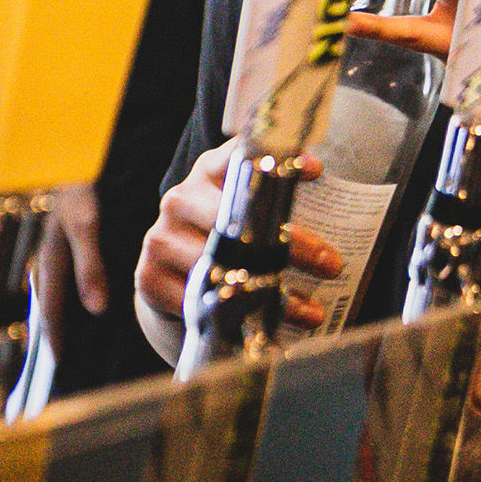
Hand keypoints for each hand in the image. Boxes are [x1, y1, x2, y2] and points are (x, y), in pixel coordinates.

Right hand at [35, 182, 104, 354]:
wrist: (73, 147)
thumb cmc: (80, 183)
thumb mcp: (86, 224)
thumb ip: (90, 266)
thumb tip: (96, 309)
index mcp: (50, 256)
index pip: (52, 308)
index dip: (57, 336)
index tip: (60, 363)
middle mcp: (45, 250)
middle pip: (46, 299)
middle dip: (51, 327)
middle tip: (58, 356)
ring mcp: (50, 240)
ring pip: (50, 284)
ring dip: (56, 308)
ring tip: (64, 330)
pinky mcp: (60, 230)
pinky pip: (57, 268)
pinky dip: (62, 287)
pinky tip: (75, 290)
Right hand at [134, 137, 343, 329]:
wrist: (171, 270)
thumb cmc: (223, 229)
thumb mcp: (243, 200)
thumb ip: (274, 186)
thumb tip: (312, 167)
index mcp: (209, 170)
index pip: (241, 155)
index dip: (281, 162)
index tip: (318, 171)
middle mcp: (181, 199)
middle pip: (240, 221)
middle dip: (291, 245)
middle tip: (331, 264)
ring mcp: (161, 238)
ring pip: (223, 267)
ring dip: (273, 293)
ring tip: (311, 310)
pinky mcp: (149, 276)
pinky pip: (199, 300)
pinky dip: (238, 318)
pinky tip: (268, 327)